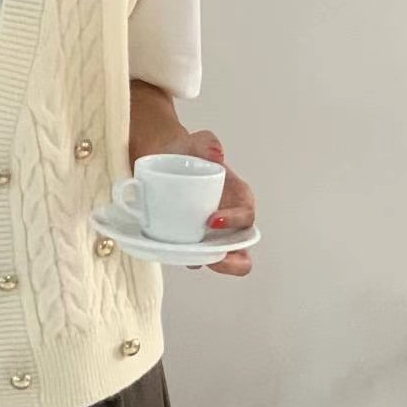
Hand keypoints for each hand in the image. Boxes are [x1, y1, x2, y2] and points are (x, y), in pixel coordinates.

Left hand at [146, 126, 255, 277]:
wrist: (160, 157)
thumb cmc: (187, 151)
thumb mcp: (200, 141)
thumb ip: (209, 143)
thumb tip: (216, 155)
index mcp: (238, 199)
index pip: (247, 217)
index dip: (235, 222)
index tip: (212, 220)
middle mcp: (228, 222)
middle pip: (241, 251)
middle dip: (233, 261)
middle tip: (215, 259)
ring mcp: (209, 235)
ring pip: (218, 260)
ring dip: (209, 264)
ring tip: (191, 260)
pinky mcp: (189, 241)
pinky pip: (192, 257)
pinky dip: (185, 260)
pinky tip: (172, 254)